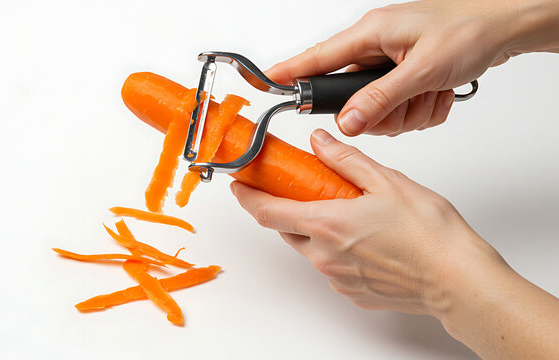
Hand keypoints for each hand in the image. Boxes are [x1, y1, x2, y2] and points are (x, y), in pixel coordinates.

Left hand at [230, 129, 505, 315]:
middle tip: (302, 191)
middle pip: (286, 230)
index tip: (240, 185)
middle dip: (287, 209)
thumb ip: (345, 160)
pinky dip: (337, 250)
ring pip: (310, 249)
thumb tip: (318, 142)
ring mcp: (337, 277)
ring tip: (346, 213)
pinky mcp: (353, 292)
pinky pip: (332, 267)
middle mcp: (324, 256)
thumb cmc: (429, 234)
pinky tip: (365, 239)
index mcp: (325, 224)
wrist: (457, 280)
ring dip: (316, 229)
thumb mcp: (386, 181)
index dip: (247, 197)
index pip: (267, 211)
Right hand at [266, 0, 558, 136]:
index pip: (317, 59)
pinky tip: (438, 92)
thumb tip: (347, 122)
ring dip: (409, 110)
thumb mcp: (423, 68)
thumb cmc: (469, 28)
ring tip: (432, 90)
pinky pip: (400, 111)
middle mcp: (375, 49)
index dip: (290, 74)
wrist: (506, 26)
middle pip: (352, 99)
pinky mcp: (404, 78)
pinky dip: (422, 110)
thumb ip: (381, 98)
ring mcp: (390, 65)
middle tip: (409, 100)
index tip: (265, 84)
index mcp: (370, 34)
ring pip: (379, 111)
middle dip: (383, 111)